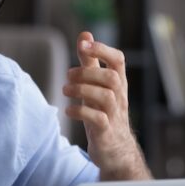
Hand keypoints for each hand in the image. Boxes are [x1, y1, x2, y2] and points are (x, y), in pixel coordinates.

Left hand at [63, 32, 150, 180]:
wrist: (116, 151)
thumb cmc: (104, 113)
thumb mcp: (96, 85)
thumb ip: (90, 61)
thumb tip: (85, 34)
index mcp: (118, 83)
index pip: (118, 60)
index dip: (102, 49)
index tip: (83, 44)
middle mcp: (119, 97)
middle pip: (111, 77)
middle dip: (87, 72)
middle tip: (68, 75)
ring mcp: (114, 115)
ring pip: (105, 97)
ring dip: (82, 90)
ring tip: (65, 90)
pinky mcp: (106, 132)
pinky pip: (97, 119)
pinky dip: (81, 112)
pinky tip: (69, 110)